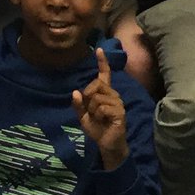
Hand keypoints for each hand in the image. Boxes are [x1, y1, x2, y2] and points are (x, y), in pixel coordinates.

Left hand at [74, 48, 127, 169]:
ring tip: (98, 118)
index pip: (104, 75)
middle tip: (92, 112)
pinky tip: (104, 121)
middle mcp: (113, 95)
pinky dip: (97, 115)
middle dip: (87, 98)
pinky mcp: (120, 112)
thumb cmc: (97, 129)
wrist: (107, 145)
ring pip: (96, 97)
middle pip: (95, 85)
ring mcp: (118, 103)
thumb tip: (75, 91)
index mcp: (104, 94)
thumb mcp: (83, 117)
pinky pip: (101, 107)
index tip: (99, 49)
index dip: (102, 62)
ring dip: (92, 109)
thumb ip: (78, 105)